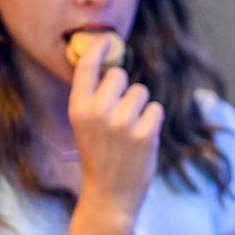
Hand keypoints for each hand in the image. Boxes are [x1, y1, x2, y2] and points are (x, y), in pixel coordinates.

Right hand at [68, 35, 163, 215]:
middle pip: (120, 76)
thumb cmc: (99, 157)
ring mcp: (122, 123)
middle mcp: (98, 112)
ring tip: (129, 132)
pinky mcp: (145, 133)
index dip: (98, 49)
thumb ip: (95, 99)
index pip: (88, 68)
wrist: (109, 195)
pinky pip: (156, 109)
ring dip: (140, 108)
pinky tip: (141, 139)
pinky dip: (152, 121)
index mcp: (78, 109)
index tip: (106, 39)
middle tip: (119, 116)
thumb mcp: (85, 127)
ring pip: (141, 92)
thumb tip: (115, 69)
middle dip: (124, 90)